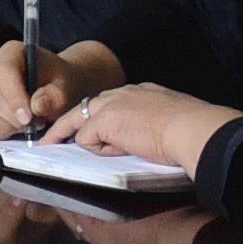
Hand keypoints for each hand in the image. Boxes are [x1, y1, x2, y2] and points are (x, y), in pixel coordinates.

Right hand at [0, 39, 111, 134]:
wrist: (55, 87)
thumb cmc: (58, 83)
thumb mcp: (64, 88)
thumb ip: (54, 97)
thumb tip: (36, 107)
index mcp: (11, 52)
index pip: (4, 72)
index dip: (14, 98)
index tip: (29, 118)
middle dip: (12, 118)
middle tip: (35, 125)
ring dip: (4, 127)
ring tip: (26, 127)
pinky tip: (13, 130)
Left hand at [60, 82, 238, 171]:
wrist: (193, 129)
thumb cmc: (189, 130)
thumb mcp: (166, 120)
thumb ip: (148, 123)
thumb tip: (142, 136)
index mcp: (139, 92)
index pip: (109, 102)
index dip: (97, 117)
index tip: (88, 128)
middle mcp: (122, 93)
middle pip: (85, 107)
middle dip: (68, 124)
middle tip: (50, 140)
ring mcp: (111, 105)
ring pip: (77, 120)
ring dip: (73, 137)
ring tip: (54, 147)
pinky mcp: (104, 120)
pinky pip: (87, 140)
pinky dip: (99, 150)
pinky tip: (120, 151)